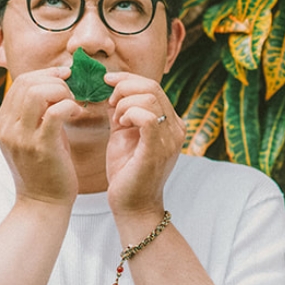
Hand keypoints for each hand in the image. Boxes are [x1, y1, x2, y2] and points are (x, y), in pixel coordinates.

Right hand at [0, 66, 81, 207]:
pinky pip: (55, 112)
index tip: (66, 78)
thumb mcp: (31, 136)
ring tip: (73, 103)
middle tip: (73, 91)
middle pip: (28, 82)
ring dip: (62, 92)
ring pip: (38, 92)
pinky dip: (70, 106)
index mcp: (2, 122)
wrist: (42, 204)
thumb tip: (52, 84)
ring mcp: (21, 137)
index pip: (20, 82)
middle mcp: (6, 127)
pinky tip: (78, 114)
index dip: (46, 75)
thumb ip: (34, 112)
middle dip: (55, 81)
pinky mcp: (40, 147)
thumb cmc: (44, 167)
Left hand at [104, 71, 183, 216]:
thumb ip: (123, 112)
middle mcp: (176, 128)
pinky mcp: (158, 149)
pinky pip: (146, 117)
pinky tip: (120, 123)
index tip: (107, 82)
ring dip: (124, 102)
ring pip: (149, 99)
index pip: (154, 87)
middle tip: (108, 100)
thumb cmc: (127, 171)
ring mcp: (170, 139)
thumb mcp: (124, 134)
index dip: (128, 80)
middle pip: (152, 88)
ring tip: (116, 119)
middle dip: (124, 87)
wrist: (133, 205)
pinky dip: (128, 113)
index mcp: (171, 122)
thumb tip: (111, 89)